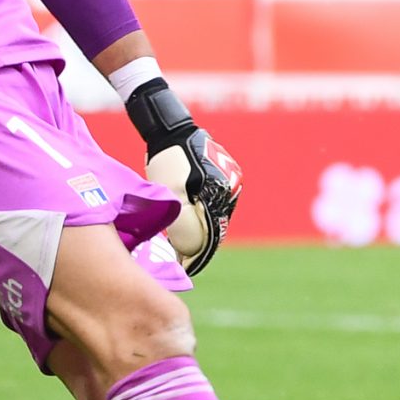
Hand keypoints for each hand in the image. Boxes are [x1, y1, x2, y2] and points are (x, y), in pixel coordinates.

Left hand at [145, 127, 240, 274]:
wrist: (173, 132)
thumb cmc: (168, 161)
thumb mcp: (172, 193)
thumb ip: (182, 221)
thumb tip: (187, 248)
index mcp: (221, 194)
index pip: (211, 234)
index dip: (198, 254)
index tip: (186, 268)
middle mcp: (232, 191)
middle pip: (216, 226)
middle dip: (200, 245)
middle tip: (183, 261)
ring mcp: (231, 183)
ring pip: (215, 216)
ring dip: (202, 230)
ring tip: (184, 248)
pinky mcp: (226, 178)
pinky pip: (215, 204)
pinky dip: (203, 216)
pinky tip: (190, 225)